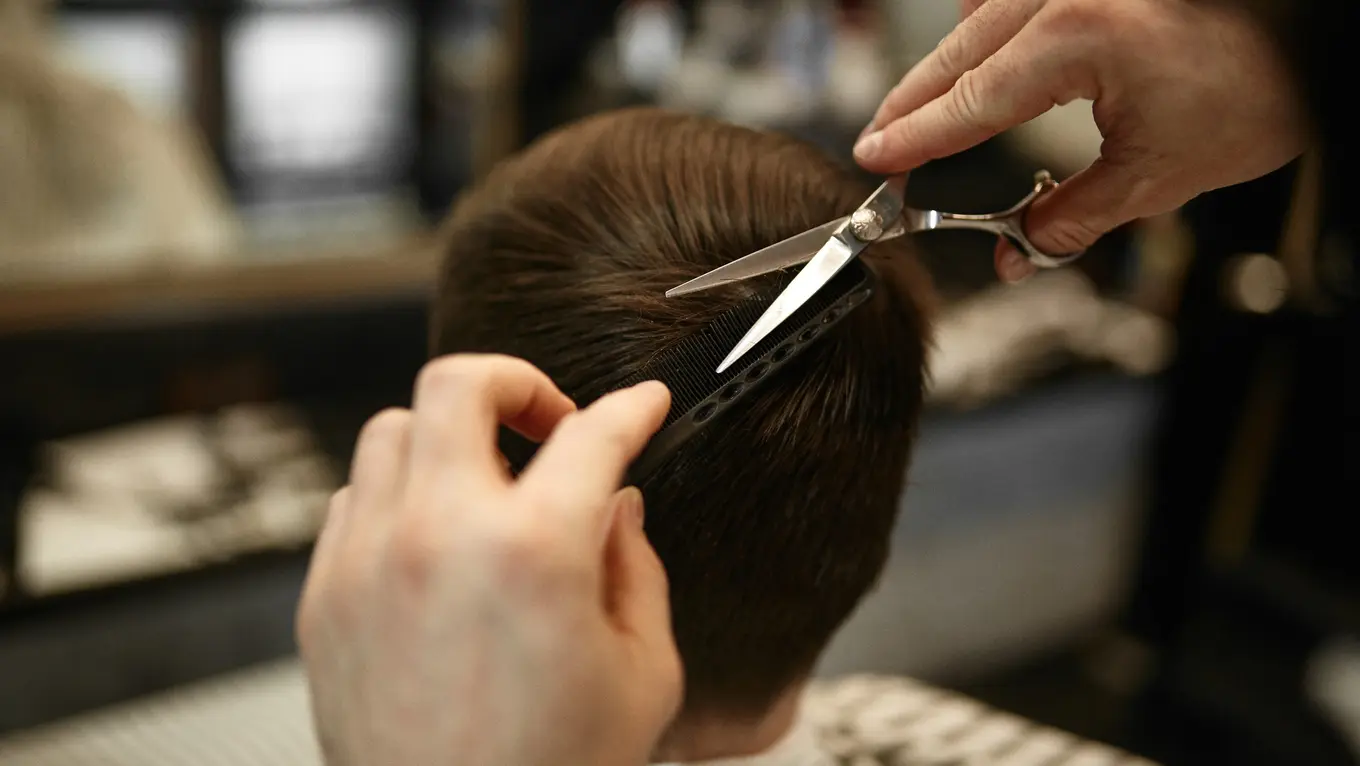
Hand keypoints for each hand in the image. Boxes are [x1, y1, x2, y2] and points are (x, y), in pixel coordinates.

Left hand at [297, 354, 679, 765]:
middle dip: (517, 382)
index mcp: (534, 554)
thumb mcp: (641, 673)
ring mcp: (369, 561)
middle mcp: (440, 537)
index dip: (631, 408)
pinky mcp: (325, 597)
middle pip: (460, 384)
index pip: (593, 435)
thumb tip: (616, 504)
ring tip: (488, 483)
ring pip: (393, 429)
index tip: (642, 406)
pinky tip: (435, 536)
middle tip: (548, 422)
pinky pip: (353, 498)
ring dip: (450, 437)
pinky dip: (400, 493)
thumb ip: (635, 568)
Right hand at [857, 0, 1305, 281]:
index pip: (968, 102)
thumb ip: (1074, 216)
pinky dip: (988, 32)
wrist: (1321, 29)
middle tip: (881, 145)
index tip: (876, 162)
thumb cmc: (1264, 82)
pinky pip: (1016, 1)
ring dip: (946, 68)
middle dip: (914, 105)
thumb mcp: (1162, 173)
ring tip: (918, 113)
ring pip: (981, 21)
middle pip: (958, 54)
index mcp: (1075, 35)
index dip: (914, 139)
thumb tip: (1023, 252)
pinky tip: (978, 54)